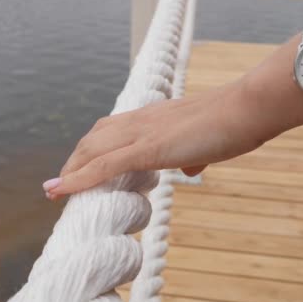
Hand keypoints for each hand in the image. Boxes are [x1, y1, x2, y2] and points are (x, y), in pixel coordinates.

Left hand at [42, 32, 302, 198]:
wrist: (246, 109)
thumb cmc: (232, 124)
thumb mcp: (205, 144)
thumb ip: (193, 156)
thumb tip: (190, 169)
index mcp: (153, 118)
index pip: (111, 131)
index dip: (91, 150)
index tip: (80, 168)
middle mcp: (141, 120)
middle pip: (94, 139)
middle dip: (75, 162)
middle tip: (61, 184)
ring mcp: (142, 132)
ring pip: (92, 150)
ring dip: (71, 171)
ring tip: (55, 191)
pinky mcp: (149, 148)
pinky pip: (104, 165)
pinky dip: (78, 179)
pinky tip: (59, 191)